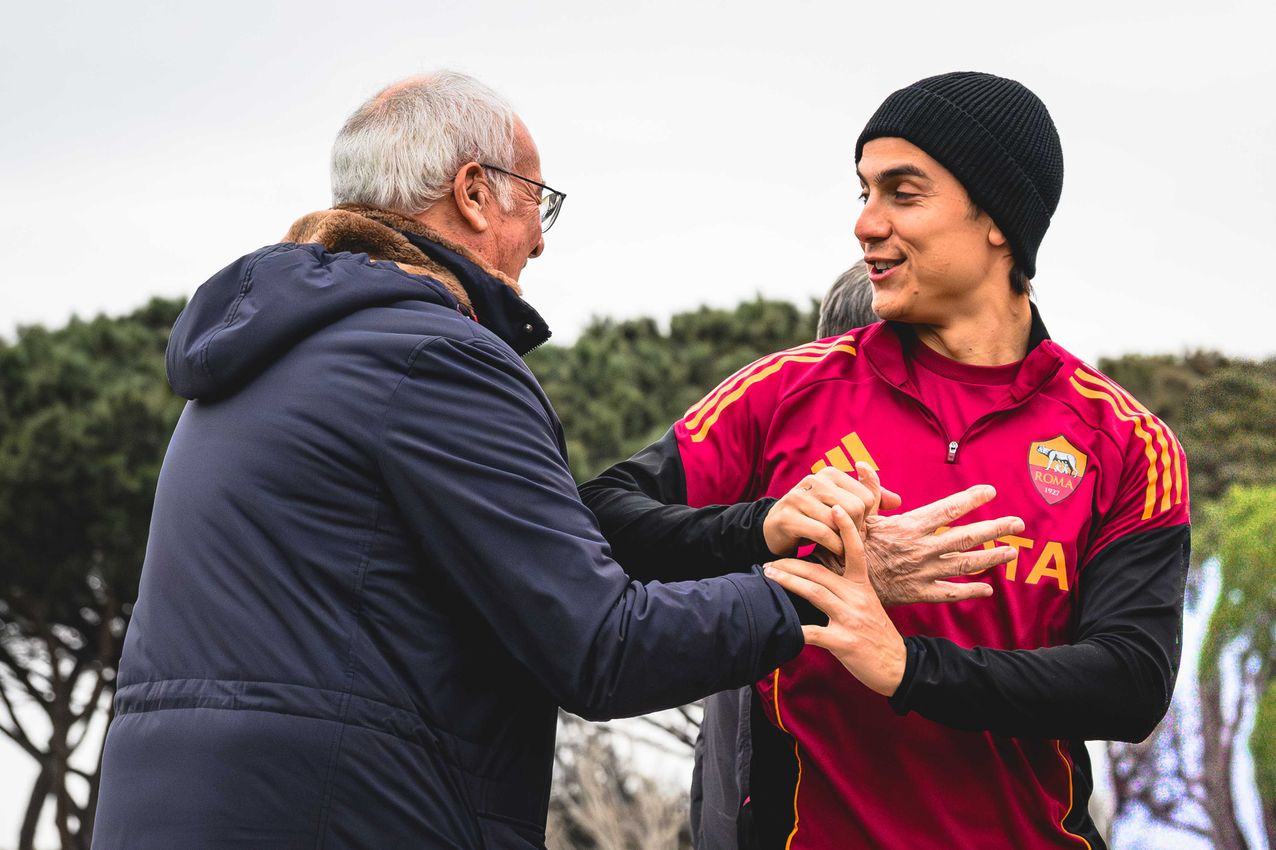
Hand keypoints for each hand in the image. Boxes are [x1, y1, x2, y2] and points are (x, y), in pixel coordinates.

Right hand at [762, 465, 901, 556]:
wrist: (777, 531)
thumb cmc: (815, 519)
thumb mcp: (843, 507)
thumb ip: (871, 500)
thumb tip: (898, 500)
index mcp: (829, 473)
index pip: (865, 497)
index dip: (865, 519)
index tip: (855, 530)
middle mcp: (813, 480)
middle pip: (855, 508)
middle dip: (856, 530)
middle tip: (849, 541)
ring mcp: (797, 497)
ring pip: (838, 521)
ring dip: (844, 541)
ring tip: (842, 549)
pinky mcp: (787, 517)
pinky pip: (822, 533)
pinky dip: (833, 547)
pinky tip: (833, 553)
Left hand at [764, 506, 905, 696]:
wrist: (898, 667)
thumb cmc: (877, 633)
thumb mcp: (868, 602)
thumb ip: (849, 585)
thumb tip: (825, 569)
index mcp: (862, 586)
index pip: (855, 550)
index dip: (847, 527)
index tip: (835, 506)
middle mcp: (857, 598)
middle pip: (820, 573)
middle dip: (791, 564)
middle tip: (768, 560)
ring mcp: (851, 620)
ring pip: (815, 593)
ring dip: (788, 582)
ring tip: (768, 576)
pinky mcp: (845, 642)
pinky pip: (814, 633)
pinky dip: (796, 629)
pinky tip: (781, 626)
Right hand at [825, 475, 1023, 606]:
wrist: (841, 585)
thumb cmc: (849, 546)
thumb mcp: (858, 516)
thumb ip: (868, 491)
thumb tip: (862, 464)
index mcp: (910, 527)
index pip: (948, 510)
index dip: (971, 499)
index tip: (990, 491)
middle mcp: (923, 549)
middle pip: (967, 537)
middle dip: (995, 528)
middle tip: (1018, 523)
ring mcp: (924, 573)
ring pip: (965, 564)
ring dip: (992, 558)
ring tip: (1012, 552)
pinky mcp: (919, 593)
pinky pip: (950, 593)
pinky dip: (970, 591)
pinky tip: (987, 589)